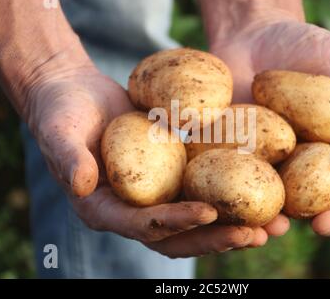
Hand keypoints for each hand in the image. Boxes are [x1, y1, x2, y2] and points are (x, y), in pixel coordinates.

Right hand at [24, 52, 262, 257]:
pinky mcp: (168, 176)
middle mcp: (131, 209)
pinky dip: (228, 195)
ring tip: (270, 225)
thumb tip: (81, 184)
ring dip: (231, 226)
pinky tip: (259, 191)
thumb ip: (69, 159)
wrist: (74, 92)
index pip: (144, 226)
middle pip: (177, 235)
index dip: (176, 223)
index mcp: (104, 209)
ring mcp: (152, 195)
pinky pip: (200, 190)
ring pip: (196, 221)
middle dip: (216, 237)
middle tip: (255, 234)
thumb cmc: (60, 110)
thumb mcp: (60, 131)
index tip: (210, 213)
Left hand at [210, 17, 329, 236]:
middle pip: (313, 191)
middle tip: (324, 225)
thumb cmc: (301, 46)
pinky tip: (226, 204)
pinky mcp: (231, 153)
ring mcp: (264, 158)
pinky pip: (231, 175)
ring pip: (271, 193)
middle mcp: (299, 157)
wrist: (251, 37)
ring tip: (272, 228)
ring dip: (274, 215)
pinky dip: (229, 190)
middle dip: (320, 210)